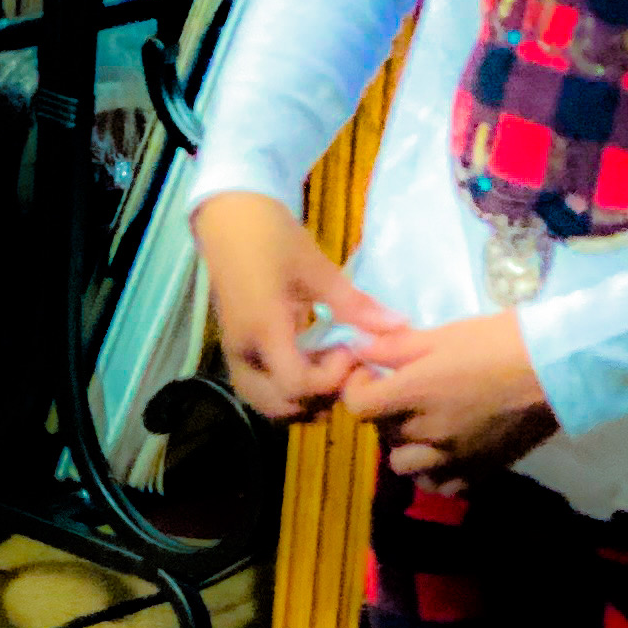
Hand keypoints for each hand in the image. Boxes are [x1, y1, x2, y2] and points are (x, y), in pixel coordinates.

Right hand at [193, 192, 409, 422]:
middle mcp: (245, 353)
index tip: (350, 351)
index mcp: (264, 330)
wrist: (228, 220)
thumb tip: (399, 326)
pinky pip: (261, 389)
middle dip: (319, 400)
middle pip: (280, 407)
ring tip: (329, 369)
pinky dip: (288, 391)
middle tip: (344, 369)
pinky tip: (311, 363)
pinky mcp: (237, 352)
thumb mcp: (317, 268)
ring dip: (302, 401)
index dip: (331, 380)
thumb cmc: (272, 237)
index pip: (297, 385)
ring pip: (268, 404)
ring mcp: (236, 355)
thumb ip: (355, 305)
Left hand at [340, 311, 558, 490]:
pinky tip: (451, 449)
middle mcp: (428, 432)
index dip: (357, 388)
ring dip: (408, 447)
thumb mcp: (443, 333)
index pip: (358, 406)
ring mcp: (454, 457)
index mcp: (415, 393)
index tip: (372, 374)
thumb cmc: (500, 340)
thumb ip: (395, 346)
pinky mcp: (481, 472)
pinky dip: (439, 471)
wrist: (558, 368)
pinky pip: (444, 485)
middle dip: (386, 412)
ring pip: (407, 467)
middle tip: (406, 392)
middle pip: (383, 433)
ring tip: (426, 426)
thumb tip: (359, 349)